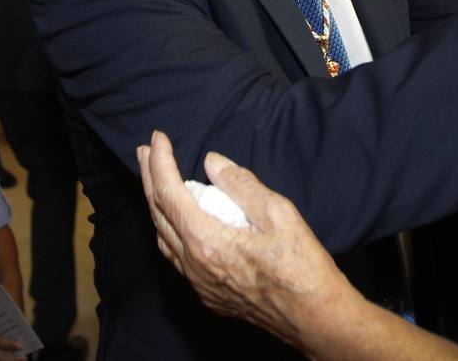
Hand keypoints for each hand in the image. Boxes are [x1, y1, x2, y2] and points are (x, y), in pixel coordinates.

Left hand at [137, 130, 353, 348]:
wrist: (313, 317)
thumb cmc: (300, 266)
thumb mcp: (277, 212)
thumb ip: (240, 184)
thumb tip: (212, 162)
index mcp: (206, 241)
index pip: (169, 193)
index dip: (160, 162)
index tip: (157, 138)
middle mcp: (193, 264)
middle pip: (158, 214)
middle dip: (149, 179)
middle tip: (144, 151)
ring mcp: (198, 283)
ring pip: (163, 238)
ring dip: (157, 205)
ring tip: (156, 181)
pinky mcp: (208, 294)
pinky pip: (176, 257)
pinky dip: (170, 229)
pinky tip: (178, 220)